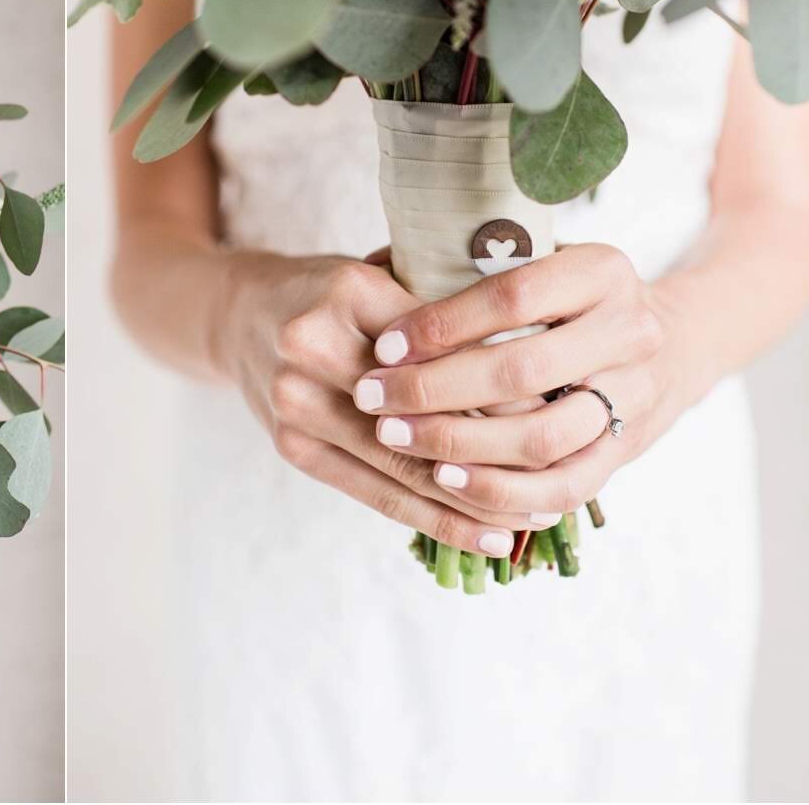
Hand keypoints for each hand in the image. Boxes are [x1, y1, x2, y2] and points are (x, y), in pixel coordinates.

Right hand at [217, 252, 543, 558]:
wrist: (240, 315)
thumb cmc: (334, 292)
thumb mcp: (386, 270)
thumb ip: (446, 301)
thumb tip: (543, 354)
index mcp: (348, 291)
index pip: (444, 350)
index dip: (509, 385)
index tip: (568, 407)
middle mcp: (312, 348)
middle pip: (425, 413)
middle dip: (502, 449)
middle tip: (568, 469)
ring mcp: (295, 404)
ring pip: (406, 466)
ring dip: (479, 500)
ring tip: (541, 518)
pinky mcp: (293, 448)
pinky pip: (377, 496)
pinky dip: (438, 521)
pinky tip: (490, 538)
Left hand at [356, 244, 670, 518]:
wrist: (666, 346)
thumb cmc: (565, 300)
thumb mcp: (534, 264)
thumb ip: (468, 267)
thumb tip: (373, 269)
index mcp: (600, 271)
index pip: (512, 298)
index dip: (441, 325)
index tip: (384, 346)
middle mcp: (629, 332)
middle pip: (521, 370)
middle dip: (434, 389)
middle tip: (371, 398)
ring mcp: (634, 395)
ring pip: (542, 436)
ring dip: (460, 444)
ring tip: (398, 439)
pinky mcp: (628, 450)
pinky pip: (566, 487)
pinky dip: (503, 491)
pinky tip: (446, 482)